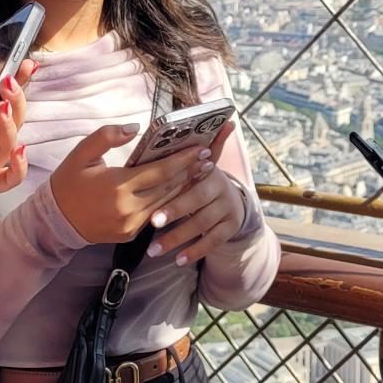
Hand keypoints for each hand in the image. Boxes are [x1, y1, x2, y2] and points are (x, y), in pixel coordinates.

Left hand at [0, 59, 36, 198]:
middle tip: (9, 82)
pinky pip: (6, 181)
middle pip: (12, 124)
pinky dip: (17, 167)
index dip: (18, 86)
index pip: (3, 105)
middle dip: (18, 101)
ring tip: (0, 107)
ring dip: (11, 124)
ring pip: (10, 147)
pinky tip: (17, 150)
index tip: (24, 65)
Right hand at [48, 123, 219, 244]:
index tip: (201, 148)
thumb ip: (107, 136)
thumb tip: (135, 128)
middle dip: (190, 172)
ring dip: (183, 187)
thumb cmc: (69, 182)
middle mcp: (128, 208)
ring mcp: (130, 225)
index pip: (161, 171)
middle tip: (208, 157)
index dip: (184, 159)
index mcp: (118, 186)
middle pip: (169, 188)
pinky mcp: (129, 235)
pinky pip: (155, 215)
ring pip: (166, 203)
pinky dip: (167, 201)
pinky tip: (177, 189)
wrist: (55, 221)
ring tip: (199, 171)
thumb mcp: (81, 153)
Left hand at [145, 123, 247, 265]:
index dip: (172, 184)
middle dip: (173, 212)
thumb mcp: (197, 160)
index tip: (152, 195)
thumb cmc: (199, 178)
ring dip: (177, 238)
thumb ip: (192, 146)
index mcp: (207, 167)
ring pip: (201, 224)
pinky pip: (213, 241)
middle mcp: (221, 186)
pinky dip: (195, 251)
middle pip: (196, 201)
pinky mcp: (231, 226)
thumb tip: (214, 121)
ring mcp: (227, 208)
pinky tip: (178, 260)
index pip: (190, 175)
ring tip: (153, 250)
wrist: (230, 199)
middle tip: (151, 223)